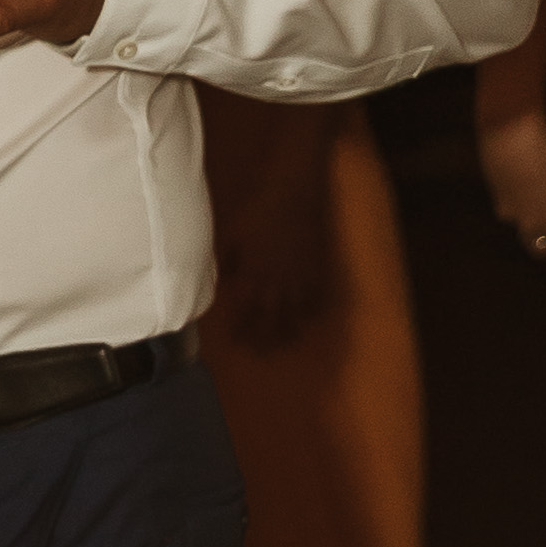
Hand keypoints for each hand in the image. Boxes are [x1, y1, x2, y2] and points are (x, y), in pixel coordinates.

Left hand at [211, 171, 339, 349]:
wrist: (296, 194)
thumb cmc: (259, 211)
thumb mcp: (234, 235)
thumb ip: (229, 262)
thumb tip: (227, 282)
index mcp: (255, 275)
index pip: (247, 310)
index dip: (241, 328)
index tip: (235, 341)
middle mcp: (279, 282)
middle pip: (272, 319)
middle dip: (264, 338)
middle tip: (259, 353)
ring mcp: (301, 277)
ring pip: (296, 313)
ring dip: (288, 331)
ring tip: (284, 343)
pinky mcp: (318, 268)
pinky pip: (316, 297)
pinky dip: (311, 311)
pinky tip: (308, 319)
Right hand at [476, 103, 545, 291]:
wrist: (508, 133)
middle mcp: (532, 221)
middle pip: (540, 249)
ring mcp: (510, 208)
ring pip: (522, 230)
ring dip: (534, 231)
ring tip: (542, 220)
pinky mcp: (496, 192)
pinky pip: (510, 208)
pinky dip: (521, 206)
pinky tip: (525, 192)